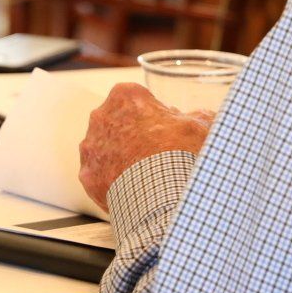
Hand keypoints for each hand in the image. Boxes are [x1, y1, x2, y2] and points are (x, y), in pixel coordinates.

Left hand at [78, 84, 212, 208]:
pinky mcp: (88, 176)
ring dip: (120, 156)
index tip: (164, 126)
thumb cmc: (180, 154)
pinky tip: (133, 189)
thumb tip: (203, 118)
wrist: (163, 196)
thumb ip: (198, 116)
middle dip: (133, 133)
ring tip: (145, 174)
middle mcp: (101, 117)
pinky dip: (114, 181)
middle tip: (156, 150)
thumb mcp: (200, 127)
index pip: (136, 97)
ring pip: (105, 148)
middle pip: (117, 122)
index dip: (152, 112)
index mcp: (126, 97)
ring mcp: (91, 148)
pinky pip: (100, 175)